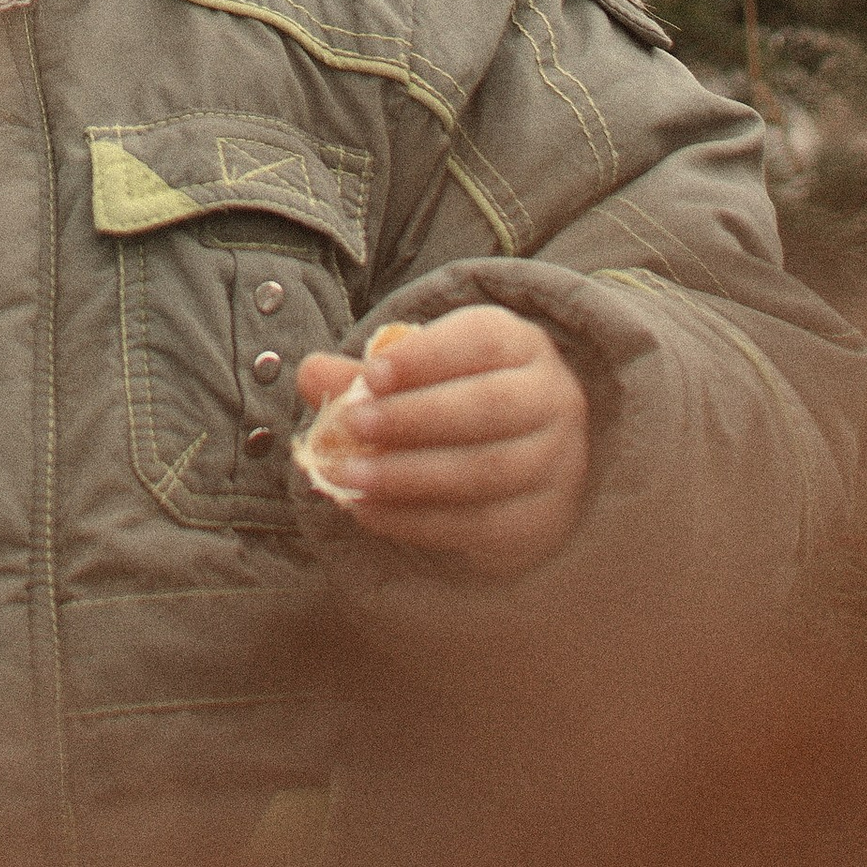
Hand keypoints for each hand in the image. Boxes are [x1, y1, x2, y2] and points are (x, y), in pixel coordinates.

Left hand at [295, 305, 588, 576]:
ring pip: (484, 471)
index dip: (426, 357)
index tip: (371, 375)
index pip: (482, 341)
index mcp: (523, 345)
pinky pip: (479, 524)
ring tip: (347, 476)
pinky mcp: (542, 522)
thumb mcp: (425, 373)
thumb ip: (369, 375)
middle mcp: (553, 399)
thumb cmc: (462, 398)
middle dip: (414, 417)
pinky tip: (369, 511)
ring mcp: (557, 464)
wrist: (528, 457)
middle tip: (351, 424)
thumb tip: (310, 372)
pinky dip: (417, 521)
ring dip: (407, 476)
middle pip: (488, 406)